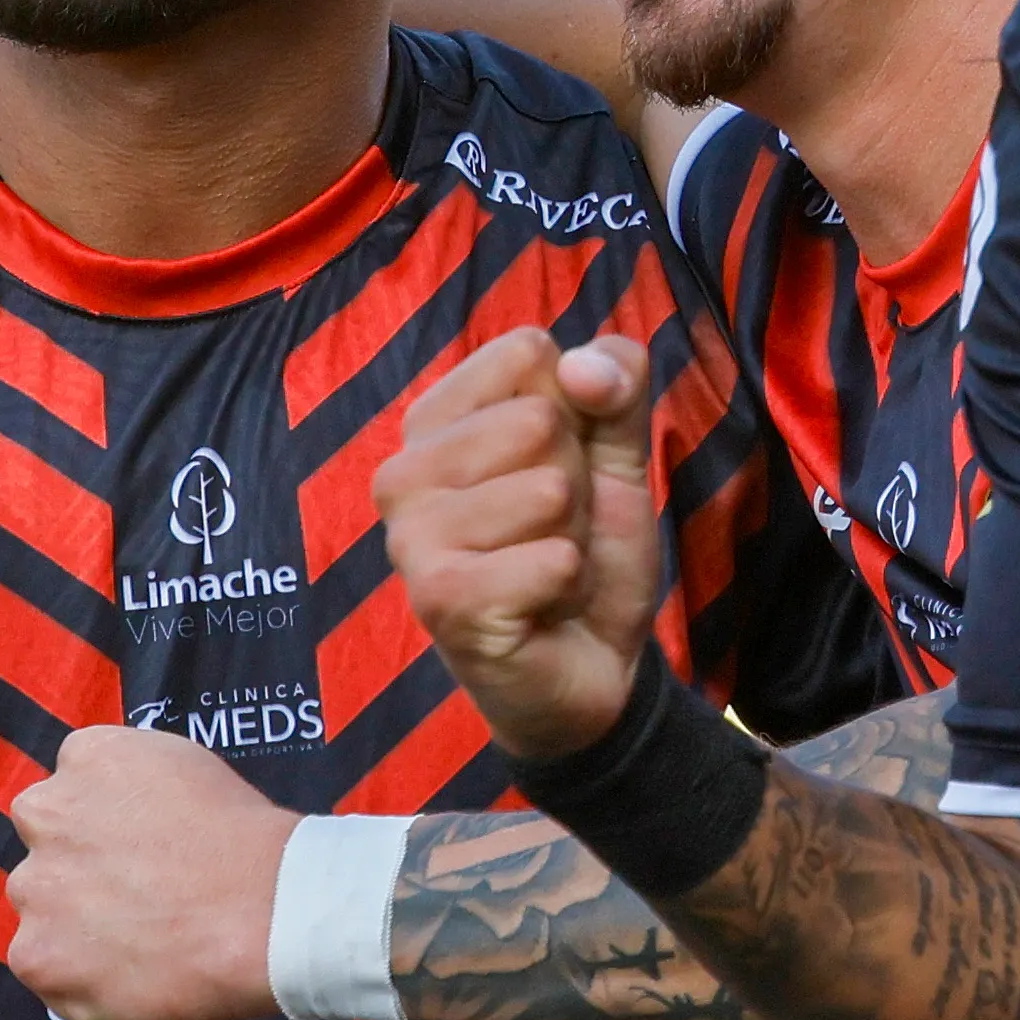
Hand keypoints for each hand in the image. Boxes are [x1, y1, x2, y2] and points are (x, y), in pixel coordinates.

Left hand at [8, 725, 294, 1019]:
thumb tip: (118, 821)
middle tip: (140, 898)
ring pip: (44, 912)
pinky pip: (47, 972)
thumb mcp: (190, 769)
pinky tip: (134, 973)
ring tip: (144, 942)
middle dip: (82, 874)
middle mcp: (45, 813)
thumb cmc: (248, 842)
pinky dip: (81, 980)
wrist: (270, 912)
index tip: (141, 852)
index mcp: (88, 756)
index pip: (73, 792)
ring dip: (76, 927)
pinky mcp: (37, 957)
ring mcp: (35, 889)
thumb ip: (130, 788)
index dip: (108, 828)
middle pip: (48, 850)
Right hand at [378, 331, 669, 756]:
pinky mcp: (440, 599)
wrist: (593, 667)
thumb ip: (615, 388)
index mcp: (434, 422)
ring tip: (545, 568)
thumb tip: (579, 365)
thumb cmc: (584, 552)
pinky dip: (569, 581)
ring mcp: (412, 538)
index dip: (576, 411)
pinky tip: (541, 605)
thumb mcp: (618, 455)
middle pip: (540, 417)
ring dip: (573, 535)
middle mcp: (402, 472)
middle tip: (553, 531)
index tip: (560, 468)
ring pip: (547, 488)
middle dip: (577, 480)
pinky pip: (550, 557)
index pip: (528, 353)